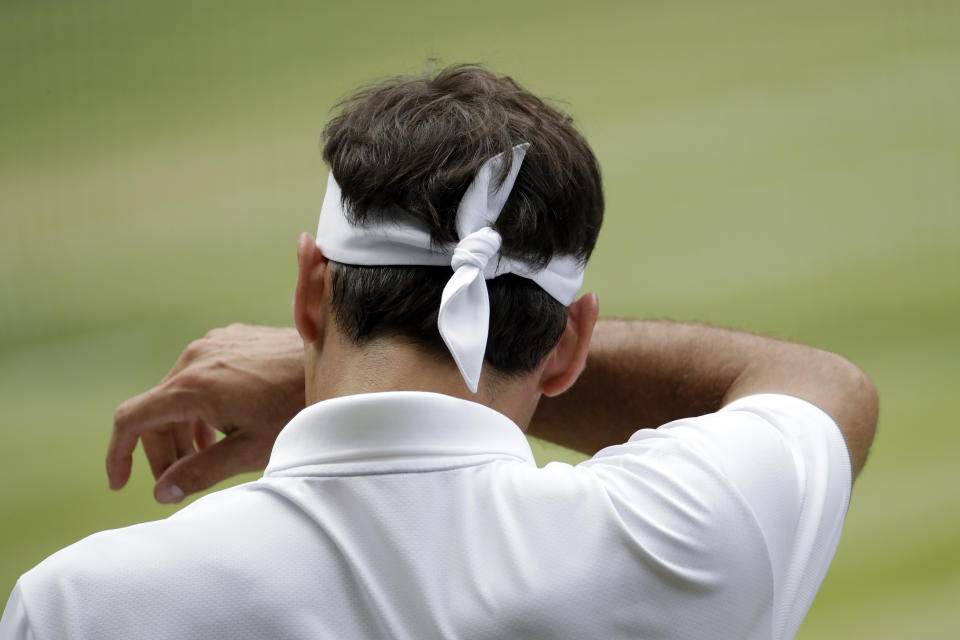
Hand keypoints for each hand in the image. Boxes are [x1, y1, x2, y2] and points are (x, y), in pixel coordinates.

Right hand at [107, 324, 304, 502]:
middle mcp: (196, 357)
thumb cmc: (298, 409)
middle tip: (178, 483)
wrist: (340, 363)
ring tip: (204, 458)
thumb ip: (200, 473)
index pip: (130, 419)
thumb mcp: (249, 450)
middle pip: (156, 409)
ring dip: (184, 428)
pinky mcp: (233, 339)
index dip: (119, 455)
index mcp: (192, 386)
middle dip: (163, 450)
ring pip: (179, 392)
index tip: (122, 483)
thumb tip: (163, 493)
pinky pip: (202, 375)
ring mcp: (215, 343)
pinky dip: (202, 405)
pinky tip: (223, 428)